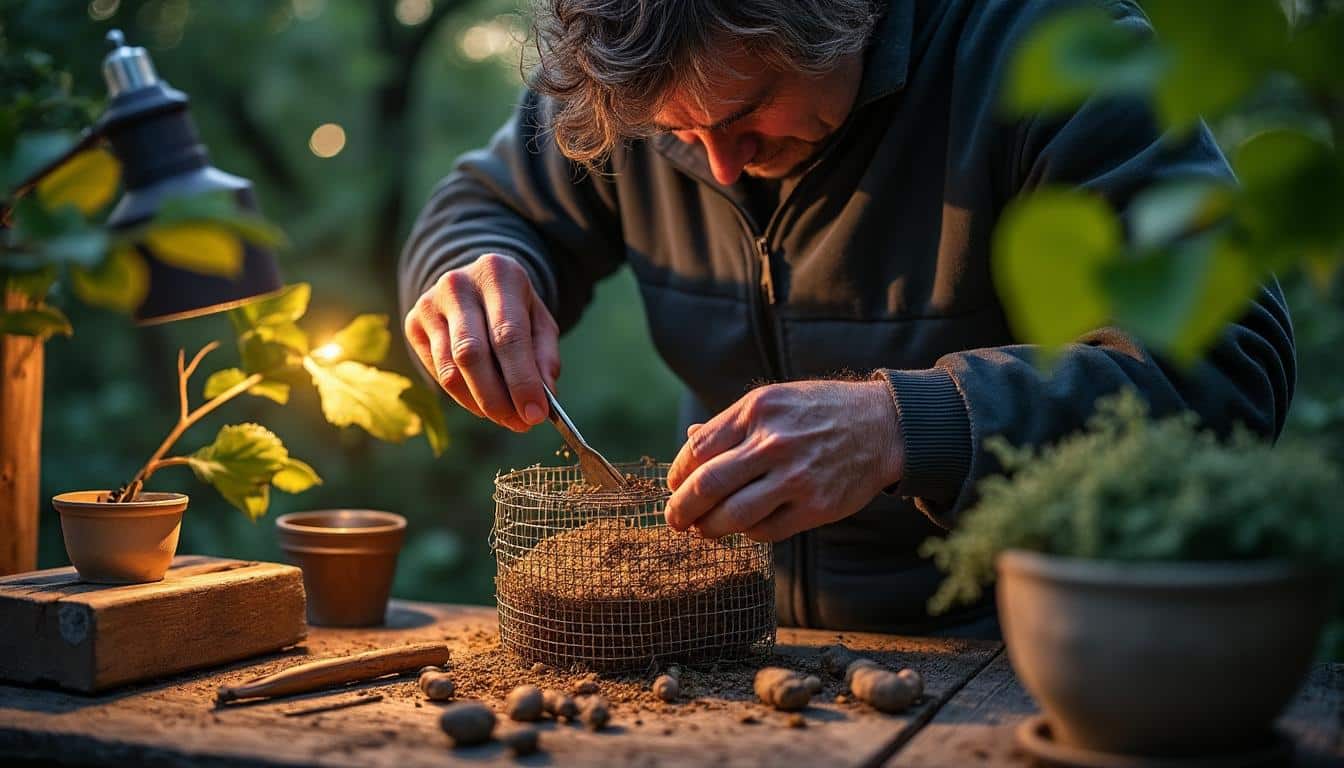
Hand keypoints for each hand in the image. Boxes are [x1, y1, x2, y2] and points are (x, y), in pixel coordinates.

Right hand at [404, 253, 559, 431]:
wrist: (474, 281)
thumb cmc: (513, 306)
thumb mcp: (539, 321)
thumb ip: (545, 356)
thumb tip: (544, 397)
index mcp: (497, 274)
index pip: (508, 334)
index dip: (522, 379)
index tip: (536, 414)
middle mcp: (458, 285)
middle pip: (472, 354)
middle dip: (498, 398)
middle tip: (520, 424)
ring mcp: (429, 303)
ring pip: (451, 370)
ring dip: (480, 403)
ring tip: (506, 417)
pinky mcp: (413, 323)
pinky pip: (438, 373)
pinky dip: (463, 396)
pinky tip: (483, 402)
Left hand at [664, 380, 903, 541]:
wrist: (882, 426)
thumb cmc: (819, 412)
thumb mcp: (774, 400)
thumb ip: (731, 424)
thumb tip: (689, 442)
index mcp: (757, 410)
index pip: (696, 450)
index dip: (677, 474)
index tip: (674, 486)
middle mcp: (773, 442)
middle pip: (706, 486)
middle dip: (681, 509)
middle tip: (674, 519)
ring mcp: (796, 477)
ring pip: (732, 517)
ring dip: (708, 529)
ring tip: (703, 529)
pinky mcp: (816, 507)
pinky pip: (764, 532)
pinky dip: (747, 533)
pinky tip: (747, 525)